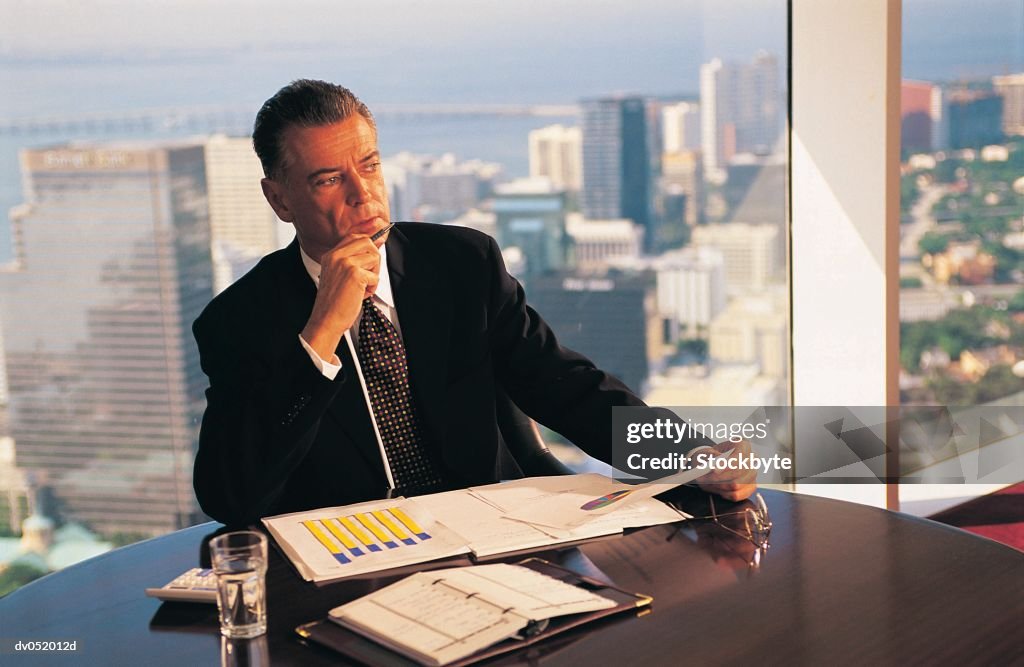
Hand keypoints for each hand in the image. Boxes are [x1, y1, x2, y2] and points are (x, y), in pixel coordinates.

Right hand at [301, 235, 379, 358]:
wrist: (326, 319)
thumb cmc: (335, 301)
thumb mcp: (339, 275)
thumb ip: (353, 259)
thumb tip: (377, 241)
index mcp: (331, 255)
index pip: (355, 236)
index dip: (369, 239)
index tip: (380, 239)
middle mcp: (337, 256)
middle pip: (367, 242)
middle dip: (374, 258)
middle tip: (367, 276)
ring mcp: (345, 263)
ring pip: (374, 257)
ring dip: (374, 274)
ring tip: (362, 287)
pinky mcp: (355, 274)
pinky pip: (375, 276)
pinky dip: (372, 288)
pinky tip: (360, 295)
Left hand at [693, 439, 757, 501]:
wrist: (711, 464)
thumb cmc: (709, 457)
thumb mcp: (705, 453)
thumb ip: (711, 457)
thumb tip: (717, 465)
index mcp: (743, 445)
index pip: (738, 457)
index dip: (726, 465)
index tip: (714, 470)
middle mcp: (751, 459)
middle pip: (740, 472)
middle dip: (721, 477)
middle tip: (706, 479)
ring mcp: (752, 473)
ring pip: (737, 485)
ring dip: (720, 486)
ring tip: (710, 483)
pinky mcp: (751, 487)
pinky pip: (738, 495)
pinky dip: (725, 494)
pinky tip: (718, 489)